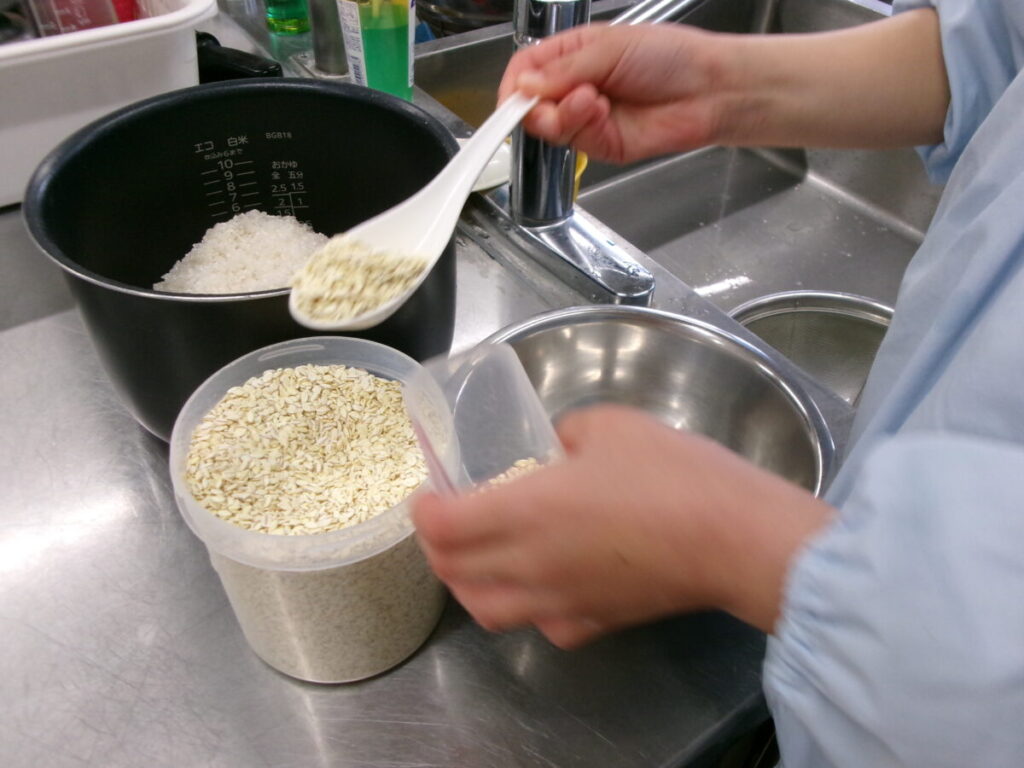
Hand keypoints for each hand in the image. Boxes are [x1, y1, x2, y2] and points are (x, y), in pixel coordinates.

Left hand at [412, 405, 832, 648]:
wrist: (732, 537)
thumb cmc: (672, 473)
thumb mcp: (611, 425)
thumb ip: (567, 432)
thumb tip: (559, 446)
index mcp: (526, 510)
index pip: (442, 527)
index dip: (423, 511)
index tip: (428, 493)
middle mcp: (530, 565)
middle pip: (453, 573)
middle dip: (436, 547)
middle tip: (445, 521)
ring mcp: (560, 602)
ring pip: (486, 611)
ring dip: (467, 585)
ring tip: (476, 561)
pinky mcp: (594, 623)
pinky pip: (540, 626)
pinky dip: (524, 608)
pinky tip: (539, 586)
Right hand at [498, 24, 724, 163]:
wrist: (707, 91)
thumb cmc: (669, 57)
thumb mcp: (609, 49)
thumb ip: (562, 70)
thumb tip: (524, 87)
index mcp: (572, 54)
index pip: (525, 71)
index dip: (514, 87)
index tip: (513, 98)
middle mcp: (574, 87)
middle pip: (530, 104)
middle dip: (537, 106)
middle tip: (554, 101)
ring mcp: (586, 118)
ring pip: (549, 127)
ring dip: (564, 114)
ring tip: (591, 100)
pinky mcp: (600, 144)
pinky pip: (575, 142)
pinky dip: (583, 127)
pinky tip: (603, 113)